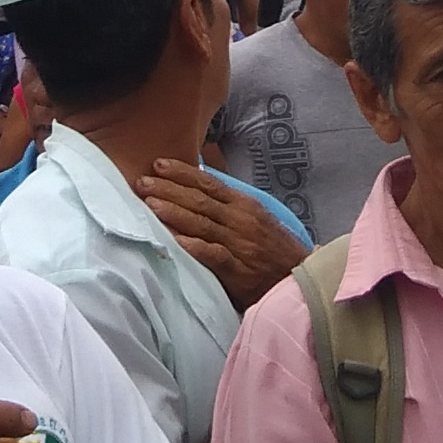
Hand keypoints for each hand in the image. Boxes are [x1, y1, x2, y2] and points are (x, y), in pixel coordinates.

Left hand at [139, 161, 306, 305]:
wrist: (300, 278)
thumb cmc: (274, 249)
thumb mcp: (256, 220)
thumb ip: (229, 207)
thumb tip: (199, 191)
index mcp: (244, 205)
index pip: (209, 184)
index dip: (183, 174)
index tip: (158, 164)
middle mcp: (241, 220)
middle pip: (200, 200)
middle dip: (169, 190)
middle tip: (142, 181)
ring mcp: (240, 244)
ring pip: (202, 224)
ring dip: (174, 213)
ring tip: (150, 204)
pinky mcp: (239, 270)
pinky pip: (213, 255)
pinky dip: (194, 246)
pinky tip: (175, 240)